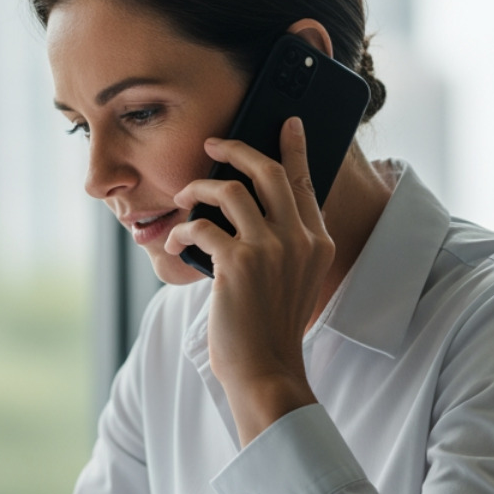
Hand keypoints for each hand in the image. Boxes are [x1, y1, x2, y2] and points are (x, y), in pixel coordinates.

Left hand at [163, 118, 329, 444]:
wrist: (266, 369)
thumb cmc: (269, 328)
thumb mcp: (290, 280)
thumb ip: (282, 245)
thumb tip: (245, 209)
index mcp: (317, 242)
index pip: (304, 182)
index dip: (294, 149)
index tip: (287, 123)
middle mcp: (299, 240)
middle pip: (268, 172)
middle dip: (236, 149)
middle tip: (213, 144)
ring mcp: (271, 250)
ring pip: (229, 191)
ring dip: (197, 190)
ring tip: (183, 199)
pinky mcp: (238, 264)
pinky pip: (201, 227)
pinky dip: (181, 232)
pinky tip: (176, 244)